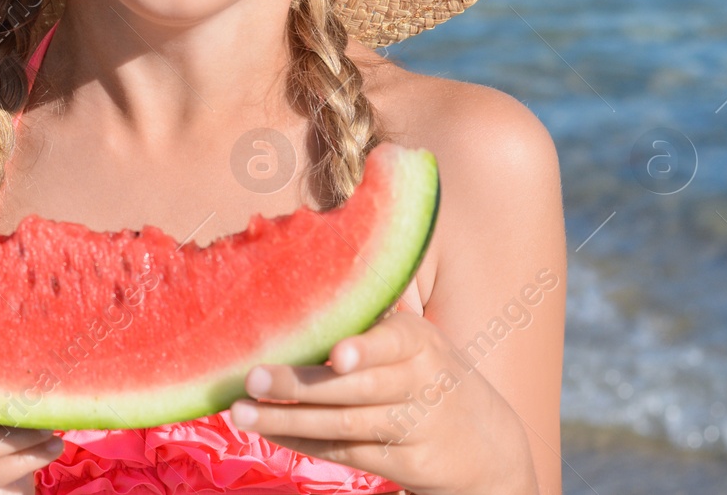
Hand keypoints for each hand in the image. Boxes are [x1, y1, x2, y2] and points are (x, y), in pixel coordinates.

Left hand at [227, 312, 536, 494]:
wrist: (486, 442)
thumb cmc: (425, 369)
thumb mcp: (413, 337)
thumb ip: (369, 317)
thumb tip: (299, 263)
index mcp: (419, 340)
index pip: (392, 343)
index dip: (365, 350)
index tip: (336, 356)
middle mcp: (420, 382)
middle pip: (356, 388)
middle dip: (301, 385)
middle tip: (253, 378)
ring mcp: (414, 427)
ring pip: (344, 425)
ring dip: (288, 419)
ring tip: (240, 411)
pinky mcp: (405, 463)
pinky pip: (345, 452)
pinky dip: (302, 442)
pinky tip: (268, 429)